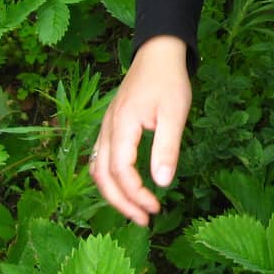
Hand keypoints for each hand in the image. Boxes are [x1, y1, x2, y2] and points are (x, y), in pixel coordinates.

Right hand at [90, 35, 191, 225]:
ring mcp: (106, 127)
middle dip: (122, 203)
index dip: (135, 194)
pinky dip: (110, 179)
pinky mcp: (111, 126)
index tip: (156, 207)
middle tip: (145, 220)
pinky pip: (101, 159)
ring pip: (98, 169)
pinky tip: (127, 188)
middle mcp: (107, 128)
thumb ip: (167, 148)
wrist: (158, 53)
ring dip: (114, 194)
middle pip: (103, 176)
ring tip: (136, 210)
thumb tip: (162, 183)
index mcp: (122, 125)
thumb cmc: (169, 81)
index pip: (120, 171)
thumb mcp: (176, 113)